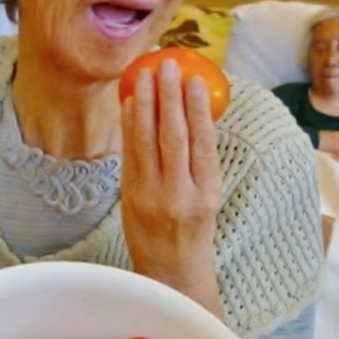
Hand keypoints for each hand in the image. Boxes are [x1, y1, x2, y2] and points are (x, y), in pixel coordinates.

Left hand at [120, 58, 222, 317]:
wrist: (171, 273)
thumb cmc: (194, 230)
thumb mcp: (208, 196)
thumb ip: (201, 160)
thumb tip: (193, 112)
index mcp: (208, 191)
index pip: (203, 142)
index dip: (198, 108)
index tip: (194, 78)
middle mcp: (181, 193)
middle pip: (174, 136)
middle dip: (169, 97)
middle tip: (166, 65)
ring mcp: (152, 196)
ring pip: (148, 142)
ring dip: (144, 104)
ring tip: (143, 75)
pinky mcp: (130, 198)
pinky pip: (130, 155)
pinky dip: (129, 126)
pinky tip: (129, 104)